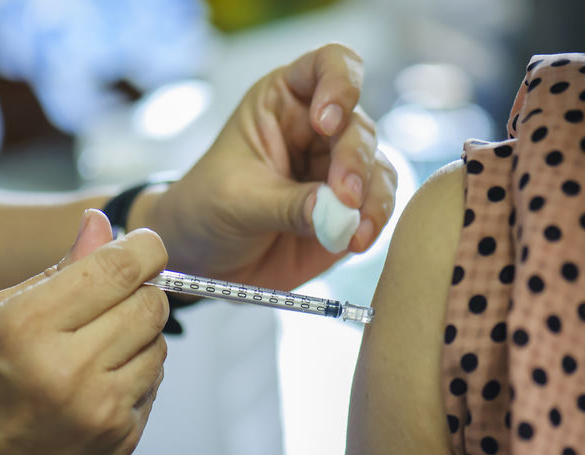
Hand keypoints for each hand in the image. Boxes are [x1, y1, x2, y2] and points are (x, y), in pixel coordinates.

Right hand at [0, 210, 168, 454]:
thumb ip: (55, 269)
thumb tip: (101, 223)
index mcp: (29, 327)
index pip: (119, 268)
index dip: (144, 247)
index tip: (145, 245)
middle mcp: (71, 370)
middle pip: (151, 304)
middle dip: (142, 292)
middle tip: (114, 301)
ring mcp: (101, 412)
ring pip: (160, 346)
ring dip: (138, 339)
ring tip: (94, 353)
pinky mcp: (121, 444)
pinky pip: (153, 387)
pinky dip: (134, 378)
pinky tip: (94, 390)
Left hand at [143, 43, 396, 289]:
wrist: (206, 259)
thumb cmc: (208, 210)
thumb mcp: (238, 201)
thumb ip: (289, 204)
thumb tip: (338, 212)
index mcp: (283, 101)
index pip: (328, 65)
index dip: (339, 85)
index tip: (326, 123)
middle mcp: (318, 128)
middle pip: (358, 127)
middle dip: (355, 162)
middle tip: (345, 197)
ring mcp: (337, 168)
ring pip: (377, 168)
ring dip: (373, 198)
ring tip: (352, 231)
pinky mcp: (350, 208)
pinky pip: (378, 206)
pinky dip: (373, 222)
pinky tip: (356, 240)